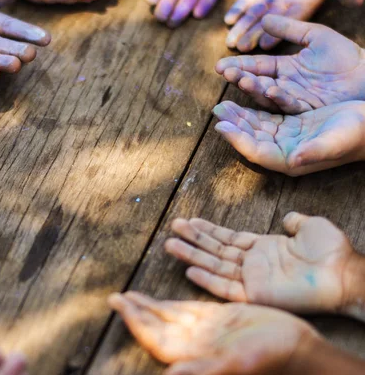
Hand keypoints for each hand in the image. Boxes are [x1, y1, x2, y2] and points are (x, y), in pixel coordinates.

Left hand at [109, 292, 318, 374]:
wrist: (299, 347)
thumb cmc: (271, 357)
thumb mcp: (236, 361)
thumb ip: (201, 369)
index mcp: (195, 354)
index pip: (156, 338)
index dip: (135, 322)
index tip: (118, 304)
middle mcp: (195, 343)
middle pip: (157, 326)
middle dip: (135, 313)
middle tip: (114, 297)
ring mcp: (206, 330)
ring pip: (168, 316)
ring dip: (147, 307)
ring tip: (127, 296)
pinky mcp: (218, 319)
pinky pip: (186, 308)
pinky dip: (169, 302)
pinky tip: (156, 299)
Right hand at [165, 213, 355, 313]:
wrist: (344, 273)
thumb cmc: (332, 251)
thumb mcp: (311, 226)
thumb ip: (294, 221)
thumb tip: (286, 217)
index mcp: (264, 248)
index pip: (229, 238)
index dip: (208, 230)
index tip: (190, 221)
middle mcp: (254, 264)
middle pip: (216, 250)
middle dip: (193, 239)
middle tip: (172, 227)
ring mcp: (253, 280)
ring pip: (215, 266)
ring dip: (193, 256)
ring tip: (170, 244)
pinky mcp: (256, 295)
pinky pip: (227, 288)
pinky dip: (208, 280)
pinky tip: (190, 271)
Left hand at [212, 100, 364, 175]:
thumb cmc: (357, 135)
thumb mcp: (336, 141)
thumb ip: (314, 152)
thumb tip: (294, 160)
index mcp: (290, 161)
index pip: (256, 151)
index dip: (237, 139)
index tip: (221, 126)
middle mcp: (285, 153)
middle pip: (251, 139)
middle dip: (233, 125)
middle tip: (217, 109)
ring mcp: (288, 140)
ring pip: (256, 128)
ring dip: (240, 116)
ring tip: (222, 103)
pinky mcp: (293, 126)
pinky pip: (267, 118)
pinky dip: (253, 110)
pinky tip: (241, 98)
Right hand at [216, 15, 364, 112]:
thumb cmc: (346, 55)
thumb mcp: (315, 35)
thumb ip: (290, 28)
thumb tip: (264, 17)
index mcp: (284, 68)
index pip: (256, 66)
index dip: (239, 64)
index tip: (220, 65)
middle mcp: (284, 85)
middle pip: (256, 81)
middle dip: (239, 77)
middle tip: (224, 73)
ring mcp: (294, 98)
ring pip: (267, 95)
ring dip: (253, 88)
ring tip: (240, 80)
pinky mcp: (306, 110)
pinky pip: (289, 104)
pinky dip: (278, 97)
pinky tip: (270, 88)